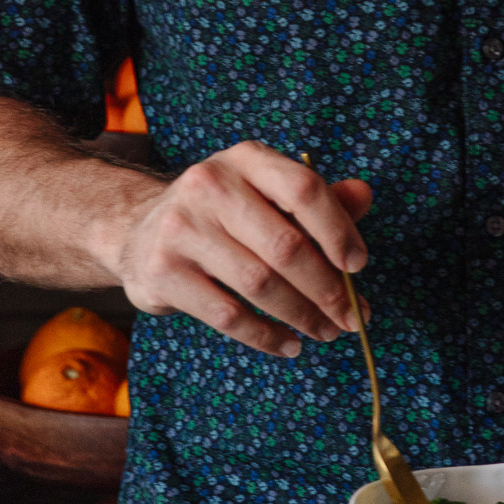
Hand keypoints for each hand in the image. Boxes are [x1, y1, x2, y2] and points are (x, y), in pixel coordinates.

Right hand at [113, 140, 371, 358]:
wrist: (139, 233)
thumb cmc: (223, 215)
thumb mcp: (267, 194)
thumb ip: (318, 198)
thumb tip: (364, 195)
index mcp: (245, 159)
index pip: (303, 189)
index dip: (339, 230)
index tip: (358, 266)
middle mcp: (209, 184)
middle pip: (285, 245)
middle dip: (327, 289)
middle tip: (350, 317)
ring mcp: (181, 228)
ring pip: (259, 284)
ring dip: (301, 316)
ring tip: (324, 332)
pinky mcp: (163, 271)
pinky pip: (228, 315)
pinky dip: (266, 336)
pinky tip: (287, 344)